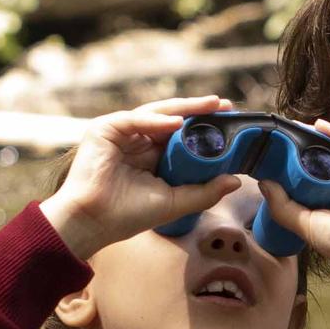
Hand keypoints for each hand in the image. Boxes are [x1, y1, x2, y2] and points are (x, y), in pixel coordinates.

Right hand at [39, 97, 231, 258]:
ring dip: (185, 109)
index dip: (205, 127)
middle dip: (200, 111)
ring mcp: (121, 133)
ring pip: (157, 114)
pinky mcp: (104, 129)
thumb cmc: (127, 215)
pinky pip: (135, 120)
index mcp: (151, 155)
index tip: (232, 122)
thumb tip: (236, 181)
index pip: (181, 135)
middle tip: (226, 105)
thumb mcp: (174, 202)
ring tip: (211, 106)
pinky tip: (178, 122)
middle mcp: (137, 140)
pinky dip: (156, 121)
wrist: (93, 223)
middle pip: (172, 119)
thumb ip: (204, 191)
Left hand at [259, 120, 329, 275]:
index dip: (300, 167)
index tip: (280, 155)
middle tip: (288, 137)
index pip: (317, 181)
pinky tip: (320, 127)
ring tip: (299, 129)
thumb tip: (264, 183)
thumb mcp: (305, 224)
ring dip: (323, 139)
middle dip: (310, 150)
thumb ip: (282, 206)